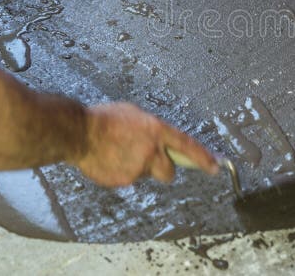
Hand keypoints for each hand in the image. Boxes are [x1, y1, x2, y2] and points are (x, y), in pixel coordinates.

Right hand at [74, 103, 217, 187]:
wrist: (79, 133)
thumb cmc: (104, 119)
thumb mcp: (134, 114)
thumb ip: (151, 129)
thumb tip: (157, 138)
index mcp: (156, 130)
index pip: (188, 146)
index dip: (203, 158)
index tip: (215, 167)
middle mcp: (151, 151)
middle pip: (169, 172)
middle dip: (162, 168)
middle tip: (148, 159)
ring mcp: (137, 168)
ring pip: (145, 174)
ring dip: (138, 167)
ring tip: (119, 152)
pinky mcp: (122, 181)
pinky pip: (127, 179)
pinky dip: (121, 172)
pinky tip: (109, 159)